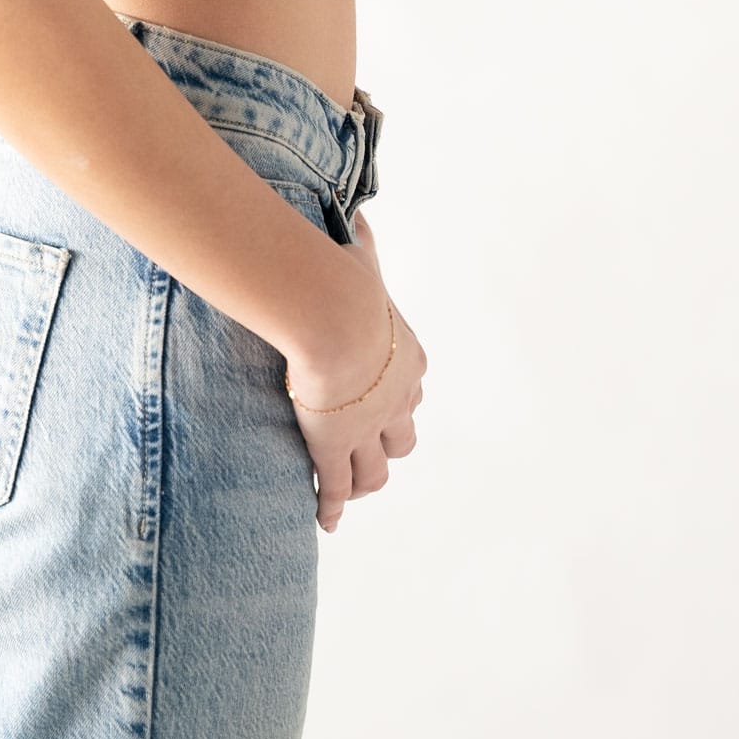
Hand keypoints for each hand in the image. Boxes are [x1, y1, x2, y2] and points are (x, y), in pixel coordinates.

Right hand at [284, 212, 425, 533]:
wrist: (333, 315)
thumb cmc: (343, 282)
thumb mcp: (360, 257)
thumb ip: (361, 245)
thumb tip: (358, 217)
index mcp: (404, 356)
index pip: (411, 385)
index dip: (399, 396)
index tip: (386, 399)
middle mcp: (395, 399)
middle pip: (403, 437)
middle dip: (389, 443)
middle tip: (370, 449)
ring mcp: (366, 428)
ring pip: (375, 471)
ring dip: (363, 481)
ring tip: (349, 489)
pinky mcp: (334, 449)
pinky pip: (336, 488)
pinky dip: (332, 507)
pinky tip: (327, 520)